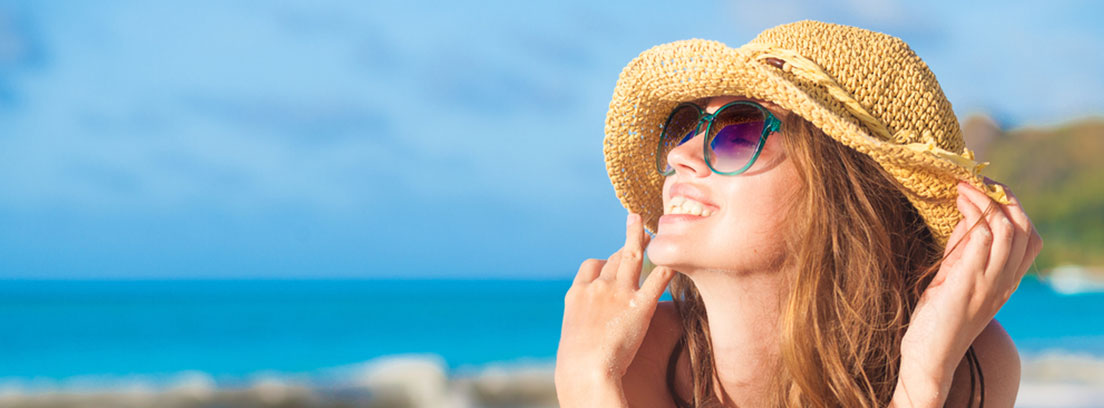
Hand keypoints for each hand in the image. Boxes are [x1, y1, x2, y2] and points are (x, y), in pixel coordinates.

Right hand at [555, 213, 675, 387]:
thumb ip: (583, 322)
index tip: (613, 261)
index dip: (605, 261)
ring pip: (631, 256)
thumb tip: (589, 327)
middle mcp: (597, 286)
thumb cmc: (577, 364)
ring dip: (640, 238)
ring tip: (649, 230)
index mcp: (577, 293)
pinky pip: (657, 280)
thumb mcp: (573, 336)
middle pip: (614, 258)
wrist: (584, 370)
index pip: (592, 265)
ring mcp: (618, 293)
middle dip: (627, 246)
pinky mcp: (640, 306)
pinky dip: (667, 267)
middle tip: (637, 230)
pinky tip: (675, 259)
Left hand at [897, 181, 1042, 399]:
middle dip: (1004, 197)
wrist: (929, 356)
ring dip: (986, 200)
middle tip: (977, 180)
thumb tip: (964, 216)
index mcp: (1006, 282)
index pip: (1030, 238)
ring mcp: (989, 282)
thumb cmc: (938, 319)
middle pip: (1024, 228)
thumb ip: (963, 251)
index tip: (989, 189)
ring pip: (1009, 229)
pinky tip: (958, 204)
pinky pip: (984, 240)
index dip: (1014, 208)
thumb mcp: (955, 278)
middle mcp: (1004, 282)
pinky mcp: (968, 282)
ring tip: (964, 187)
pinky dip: (975, 215)